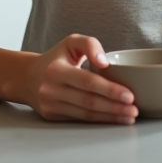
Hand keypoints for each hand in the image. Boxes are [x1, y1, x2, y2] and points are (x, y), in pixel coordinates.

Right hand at [21, 34, 137, 123]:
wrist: (27, 77)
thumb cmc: (55, 58)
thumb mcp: (71, 42)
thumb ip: (90, 44)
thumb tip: (105, 63)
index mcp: (56, 70)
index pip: (87, 82)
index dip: (110, 90)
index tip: (129, 95)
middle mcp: (51, 90)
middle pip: (88, 101)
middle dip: (114, 107)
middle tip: (134, 110)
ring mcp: (51, 105)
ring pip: (85, 114)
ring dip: (109, 117)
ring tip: (129, 117)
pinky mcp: (52, 116)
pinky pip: (79, 119)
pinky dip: (99, 120)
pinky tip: (113, 119)